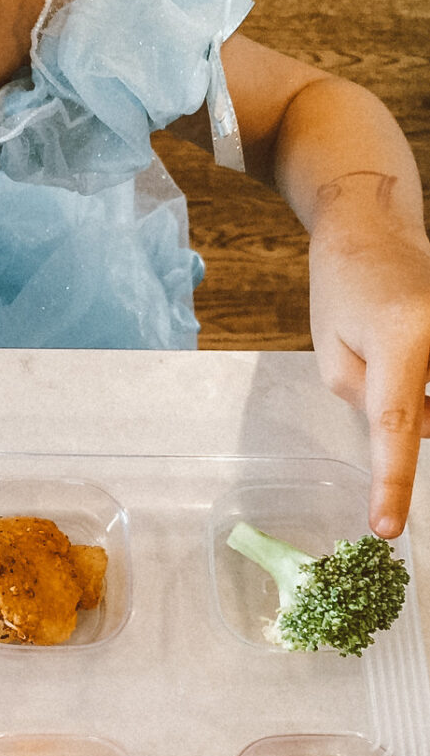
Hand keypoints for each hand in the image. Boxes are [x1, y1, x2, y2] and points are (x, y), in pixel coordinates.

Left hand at [308, 208, 429, 537]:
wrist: (375, 229)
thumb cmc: (342, 290)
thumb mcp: (333, 354)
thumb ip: (370, 403)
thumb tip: (416, 431)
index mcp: (400, 337)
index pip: (396, 425)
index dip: (393, 482)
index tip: (387, 527)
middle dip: (414, 409)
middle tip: (383, 356)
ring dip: (422, 392)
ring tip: (397, 345)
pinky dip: (425, 377)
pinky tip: (407, 347)